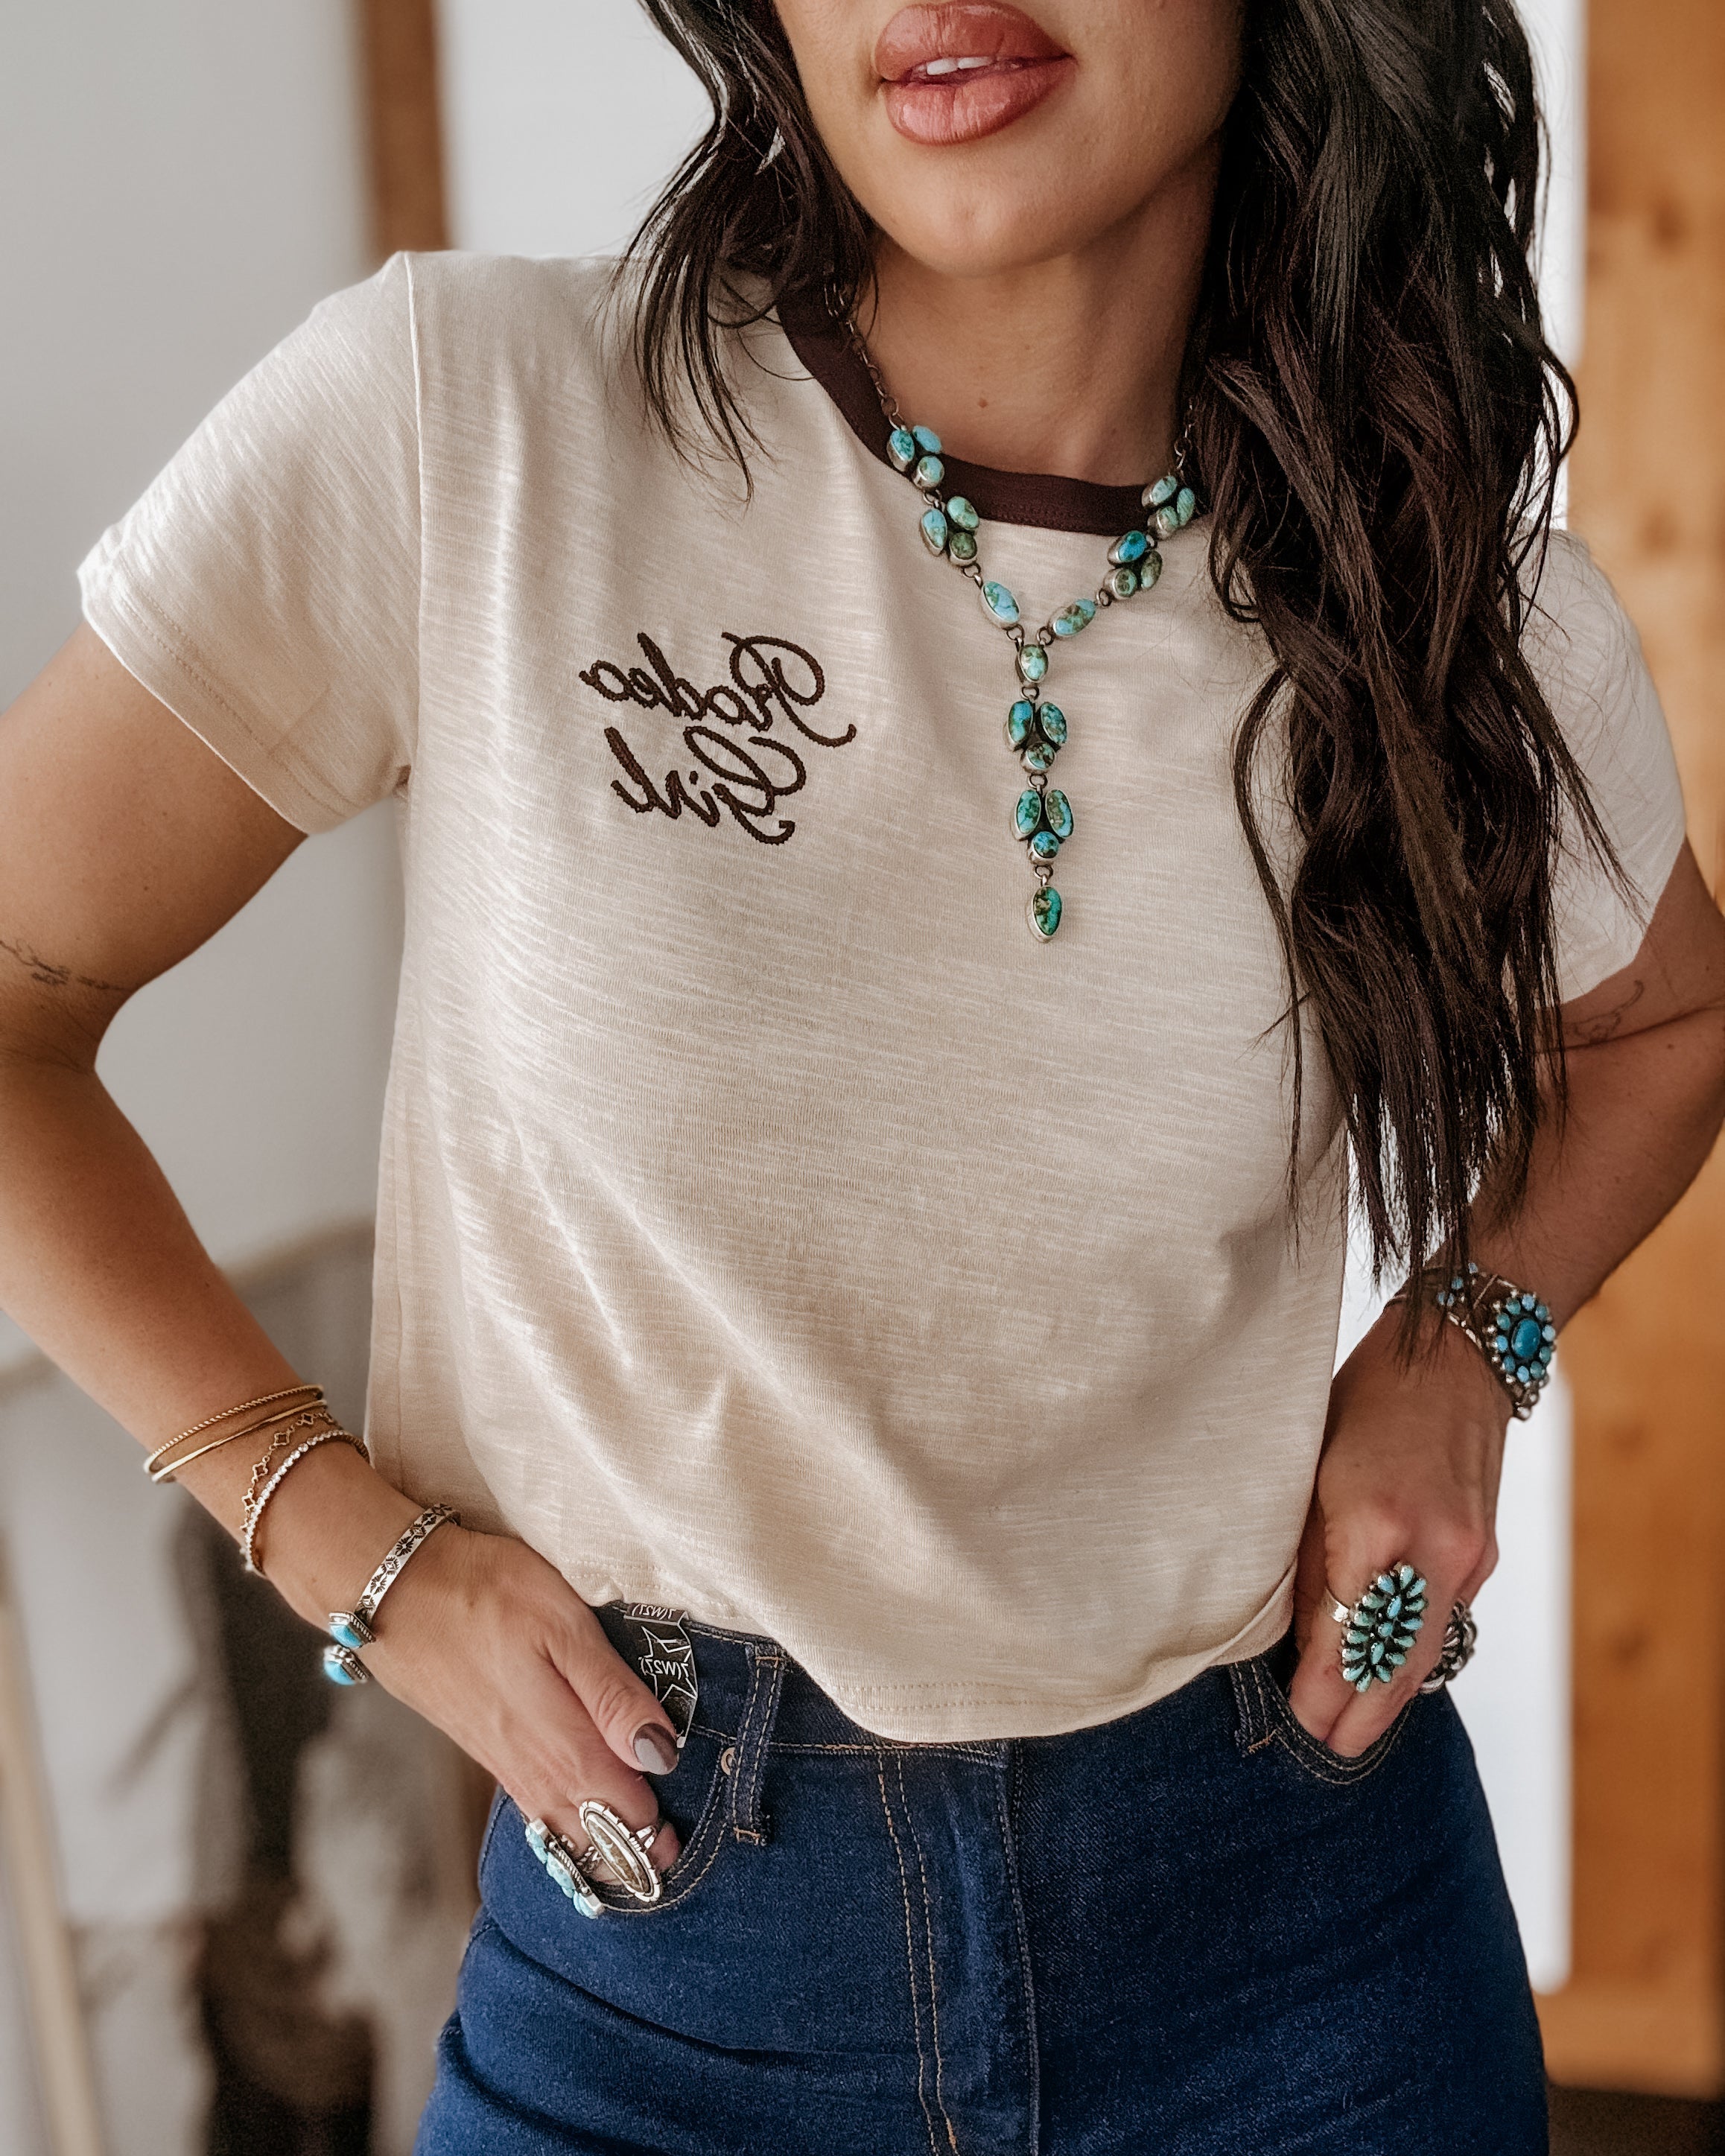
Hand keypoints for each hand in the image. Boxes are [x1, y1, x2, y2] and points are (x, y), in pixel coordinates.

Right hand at [255, 1444, 683, 1878]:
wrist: (392, 1588)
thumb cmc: (485, 1593)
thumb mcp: (564, 1625)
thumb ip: (612, 1693)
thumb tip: (658, 1753)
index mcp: (561, 1740)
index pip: (620, 1809)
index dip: (653, 1835)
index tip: (681, 1850)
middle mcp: (531, 1764)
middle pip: (587, 1830)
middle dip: (626, 1855)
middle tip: (661, 1871)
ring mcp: (501, 1758)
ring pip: (554, 1824)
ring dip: (591, 1849)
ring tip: (624, 1866)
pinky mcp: (481, 1744)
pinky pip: (528, 1804)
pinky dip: (554, 1827)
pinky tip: (563, 1825)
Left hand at [1286, 1309, 1510, 1756]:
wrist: (1459, 1356)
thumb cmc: (1369, 1396)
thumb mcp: (1312, 1460)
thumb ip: (1307, 1547)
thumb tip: (1290, 1622)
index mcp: (1377, 1520)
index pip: (1345, 1629)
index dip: (1321, 1684)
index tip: (1299, 1721)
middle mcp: (1434, 1548)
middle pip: (1395, 1659)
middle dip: (1360, 1712)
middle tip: (1325, 1749)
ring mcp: (1468, 1554)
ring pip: (1428, 1649)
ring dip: (1390, 1696)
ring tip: (1352, 1733)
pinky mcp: (1481, 1552)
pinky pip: (1445, 1619)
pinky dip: (1415, 1654)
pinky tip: (1389, 1678)